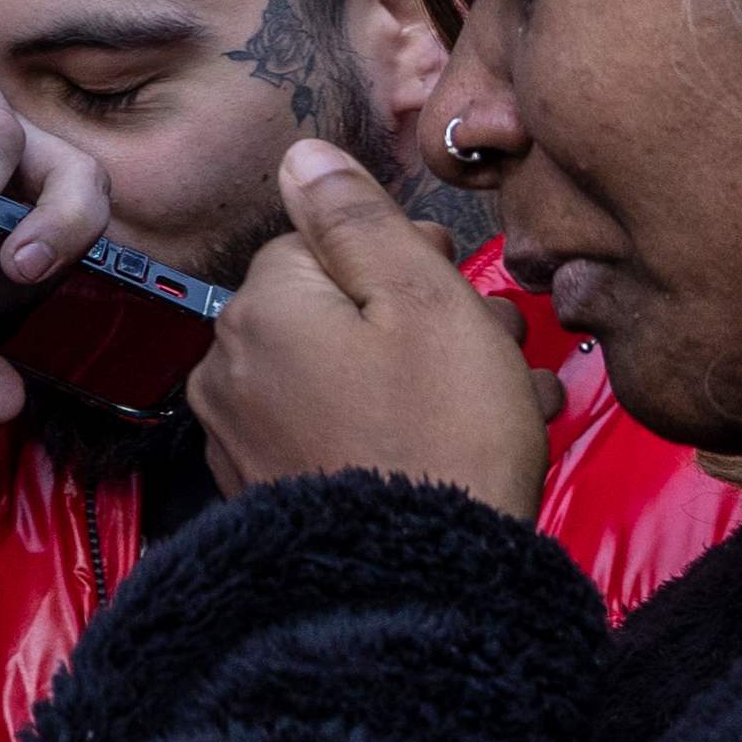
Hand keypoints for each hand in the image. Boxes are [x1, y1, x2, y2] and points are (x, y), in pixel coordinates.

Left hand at [187, 142, 553, 511]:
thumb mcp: (421, 301)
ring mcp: (241, 433)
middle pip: (334, 309)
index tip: (465, 280)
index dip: (402, 257)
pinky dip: (392, 425)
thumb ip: (358, 220)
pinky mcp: (267, 489)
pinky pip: (333, 430)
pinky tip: (461, 445)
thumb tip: (301, 156)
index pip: (321, 244)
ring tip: (512, 401)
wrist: (417, 586)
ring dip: (425, 373)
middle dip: (424, 317)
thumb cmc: (439, 432)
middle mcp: (229, 364)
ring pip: (343, 372)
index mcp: (260, 307)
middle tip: (504, 345)